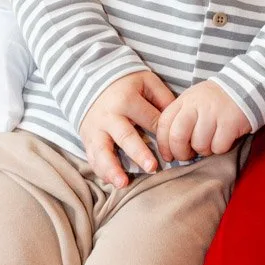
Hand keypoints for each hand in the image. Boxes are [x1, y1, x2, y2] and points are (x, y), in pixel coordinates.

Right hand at [79, 70, 175, 186]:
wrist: (91, 80)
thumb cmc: (126, 83)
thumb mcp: (147, 81)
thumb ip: (163, 97)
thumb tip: (177, 119)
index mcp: (127, 99)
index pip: (150, 120)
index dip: (162, 132)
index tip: (173, 143)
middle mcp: (110, 116)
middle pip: (126, 137)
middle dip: (139, 154)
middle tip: (153, 168)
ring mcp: (96, 129)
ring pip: (102, 151)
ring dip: (112, 168)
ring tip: (123, 183)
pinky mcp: (87, 138)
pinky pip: (92, 157)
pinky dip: (100, 170)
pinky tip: (111, 182)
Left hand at [156, 80, 250, 163]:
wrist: (246, 86)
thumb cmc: (216, 100)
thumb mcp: (194, 101)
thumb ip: (180, 118)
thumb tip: (168, 147)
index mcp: (185, 100)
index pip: (164, 124)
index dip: (163, 145)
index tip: (169, 155)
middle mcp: (197, 105)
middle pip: (177, 137)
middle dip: (181, 153)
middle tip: (188, 155)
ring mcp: (214, 113)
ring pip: (199, 145)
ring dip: (204, 150)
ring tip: (211, 141)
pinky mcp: (231, 122)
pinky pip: (218, 146)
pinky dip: (220, 148)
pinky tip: (224, 138)